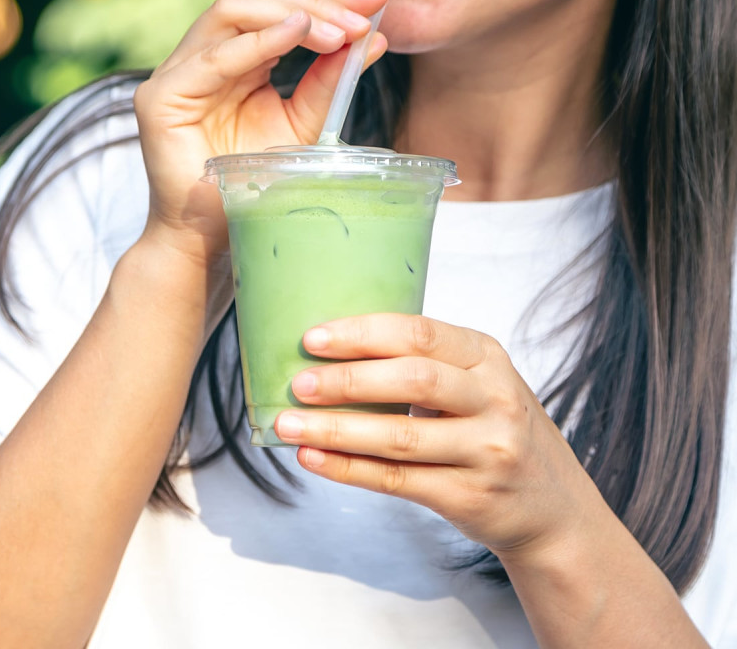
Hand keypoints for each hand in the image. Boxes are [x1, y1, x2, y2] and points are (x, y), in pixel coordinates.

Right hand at [133, 0, 388, 260]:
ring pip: (232, 12)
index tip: (376, 1)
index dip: (327, 1)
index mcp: (237, 61)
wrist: (212, 236)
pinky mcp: (162, 97)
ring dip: (291, 15)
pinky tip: (298, 33)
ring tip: (339, 32)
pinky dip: (258, 41)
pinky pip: (212, 57)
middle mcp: (205, 57)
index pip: (279, 11)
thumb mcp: (302, 124)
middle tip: (361, 19)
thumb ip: (329, 82)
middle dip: (314, 3)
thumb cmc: (254, 185)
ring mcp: (179, 73)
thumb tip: (374, 38)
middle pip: (256, 0)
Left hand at [274, 313, 607, 563]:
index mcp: (488, 357)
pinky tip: (313, 456)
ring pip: (400, 437)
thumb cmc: (496, 429)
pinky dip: (348, 468)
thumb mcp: (480, 383)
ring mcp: (487, 451)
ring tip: (287, 423)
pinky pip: (397, 480)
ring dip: (335, 428)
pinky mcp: (470, 496)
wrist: (554, 507)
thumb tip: (335, 354)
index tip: (313, 338)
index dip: (363, 334)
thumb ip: (426, 365)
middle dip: (347, 379)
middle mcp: (495, 400)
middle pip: (412, 380)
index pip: (420, 333)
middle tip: (298, 382)